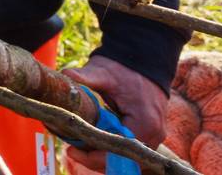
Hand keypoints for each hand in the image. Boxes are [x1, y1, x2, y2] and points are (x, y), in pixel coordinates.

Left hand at [63, 54, 166, 169]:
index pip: (120, 152)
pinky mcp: (149, 134)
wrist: (143, 61)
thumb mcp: (103, 72)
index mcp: (145, 122)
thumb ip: (86, 77)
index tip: (72, 151)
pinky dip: (113, 152)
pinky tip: (93, 146)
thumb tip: (67, 74)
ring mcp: (154, 136)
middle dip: (97, 159)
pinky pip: (131, 151)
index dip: (95, 157)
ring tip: (80, 149)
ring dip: (105, 157)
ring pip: (129, 159)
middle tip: (72, 151)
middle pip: (125, 161)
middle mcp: (154, 134)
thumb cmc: (123, 68)